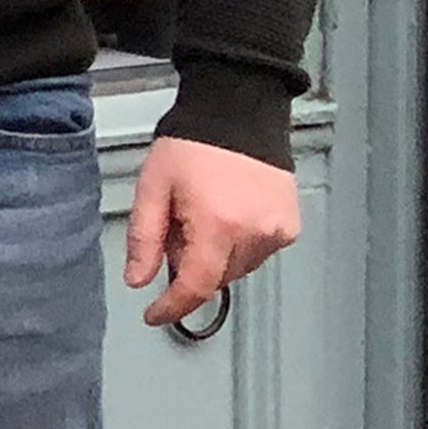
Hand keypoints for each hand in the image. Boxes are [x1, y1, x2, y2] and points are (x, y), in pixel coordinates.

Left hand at [128, 135, 299, 327]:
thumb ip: (144, 238)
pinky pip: (257, 252)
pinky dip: (238, 244)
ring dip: (215, 254)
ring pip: (237, 268)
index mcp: (218, 225)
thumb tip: (138, 279)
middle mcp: (255, 233)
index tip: (154, 314)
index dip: (172, 305)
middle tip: (178, 223)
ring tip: (205, 211)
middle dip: (190, 263)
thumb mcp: (153, 187)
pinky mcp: (289, 226)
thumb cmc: (192, 144)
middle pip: (215, 277)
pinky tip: (228, 212)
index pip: (196, 285)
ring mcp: (277, 231)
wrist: (237, 114)